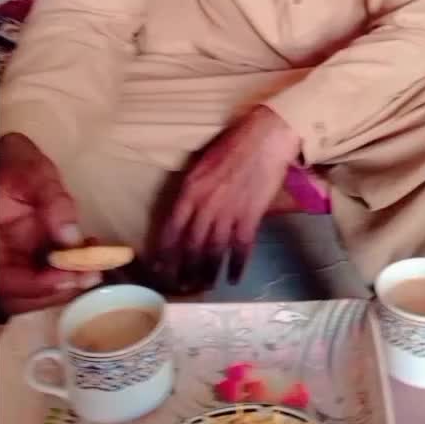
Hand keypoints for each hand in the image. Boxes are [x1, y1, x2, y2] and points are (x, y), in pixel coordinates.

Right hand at [0, 133, 100, 315]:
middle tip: (93, 273)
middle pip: (20, 295)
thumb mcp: (33, 173)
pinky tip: (90, 254)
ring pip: (33, 291)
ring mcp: (9, 261)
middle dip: (57, 289)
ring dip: (66, 283)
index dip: (38, 285)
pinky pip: (44, 275)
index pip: (5, 281)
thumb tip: (72, 238)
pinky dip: (68, 270)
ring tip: (96, 262)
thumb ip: (53, 202)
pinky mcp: (23, 259)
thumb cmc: (17, 164)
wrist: (9, 161)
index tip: (71, 276)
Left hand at [147, 107, 300, 292]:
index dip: (164, 250)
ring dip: (207, 272)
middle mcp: (205, 204)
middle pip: (190, 245)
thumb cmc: (234, 143)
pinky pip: (240, 248)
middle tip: (180, 286)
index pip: (171, 227)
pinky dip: (236, 265)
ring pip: (213, 250)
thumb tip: (185, 209)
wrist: (265, 137)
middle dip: (183, 269)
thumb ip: (193, 187)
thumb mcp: (202, 162)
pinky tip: (233, 278)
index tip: (159, 267)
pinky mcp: (250, 216)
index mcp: (190, 189)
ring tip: (203, 286)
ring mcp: (228, 212)